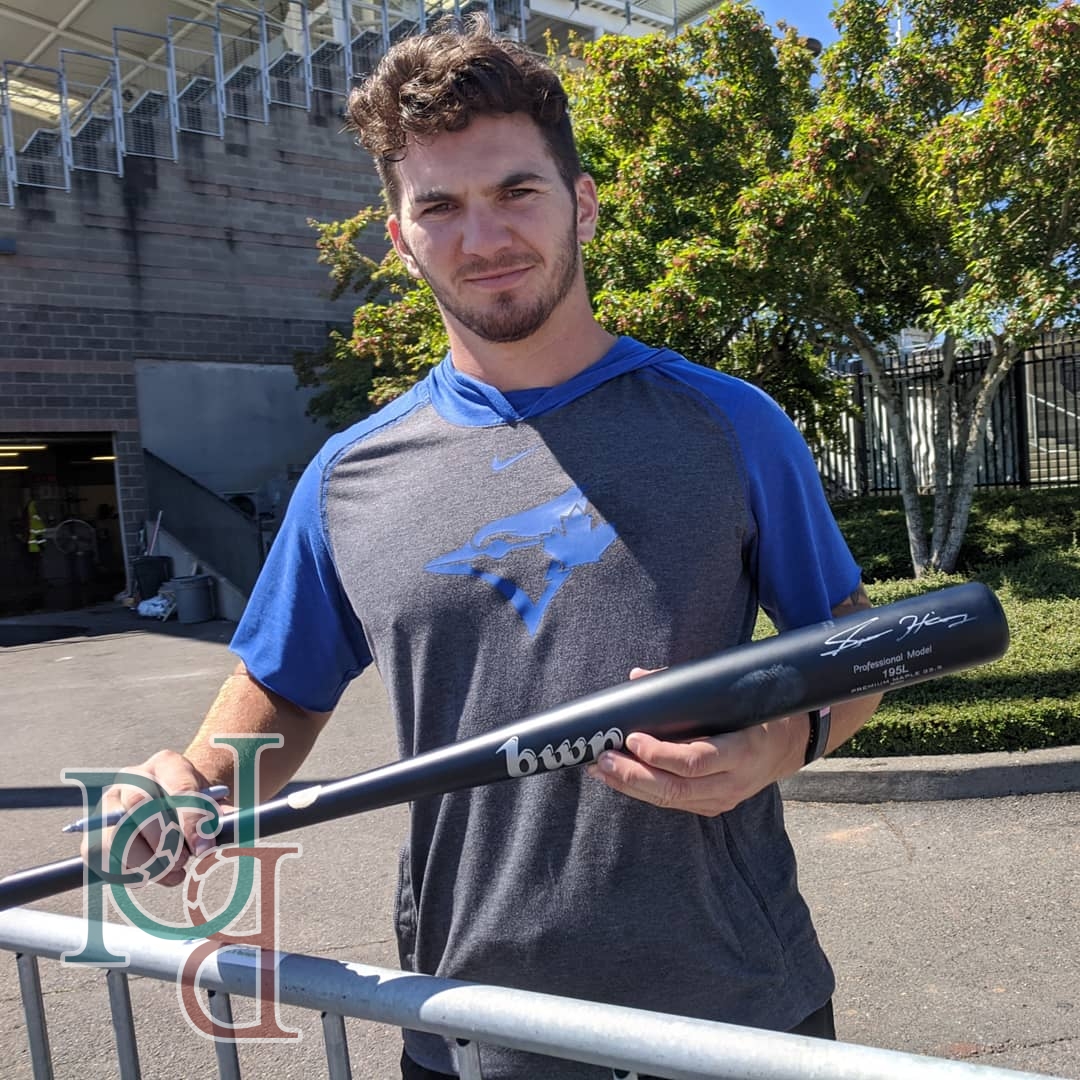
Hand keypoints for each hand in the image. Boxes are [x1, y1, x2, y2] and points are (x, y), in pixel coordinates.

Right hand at [78, 749, 234, 887]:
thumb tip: (235, 825)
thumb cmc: (195, 807)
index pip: (179, 789)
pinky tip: (151, 874)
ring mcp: (108, 804)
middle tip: (183, 861)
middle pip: (141, 806)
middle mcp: (132, 777)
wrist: (169, 808)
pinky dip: (129, 874)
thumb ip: (222, 815)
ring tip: (172, 869)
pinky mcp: (93, 833)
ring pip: (117, 835)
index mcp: (167, 764)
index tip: (205, 849)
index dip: (192, 821)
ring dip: (147, 861)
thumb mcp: (213, 805)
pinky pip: (104, 859)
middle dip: (164, 841)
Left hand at [585, 667, 803, 815]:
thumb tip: (638, 677)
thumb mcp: (731, 696)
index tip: (633, 738)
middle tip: (604, 758)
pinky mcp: (712, 806)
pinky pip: (673, 803)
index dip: (660, 753)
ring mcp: (722, 798)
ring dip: (631, 786)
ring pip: (671, 800)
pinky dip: (644, 792)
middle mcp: (733, 781)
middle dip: (634, 774)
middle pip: (676, 788)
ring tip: (601, 770)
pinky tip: (621, 780)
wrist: (787, 747)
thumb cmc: (756, 714)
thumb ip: (684, 687)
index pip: (695, 761)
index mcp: (742, 750)